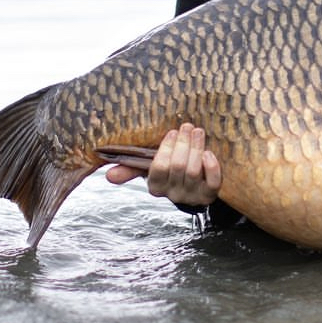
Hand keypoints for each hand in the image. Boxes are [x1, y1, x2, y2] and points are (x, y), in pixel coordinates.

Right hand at [105, 122, 221, 206]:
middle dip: (183, 144)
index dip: (166, 149)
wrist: (195, 186)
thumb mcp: (149, 169)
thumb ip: (130, 168)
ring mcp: (192, 195)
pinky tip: (209, 153)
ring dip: (196, 148)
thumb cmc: (169, 171)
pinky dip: (212, 167)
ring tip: (198, 132)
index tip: (172, 132)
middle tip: (187, 127)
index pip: (159, 168)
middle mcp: (173, 194)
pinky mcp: (209, 195)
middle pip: (178, 167)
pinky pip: (212, 183)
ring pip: (194, 171)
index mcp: (156, 186)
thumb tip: (108, 175)